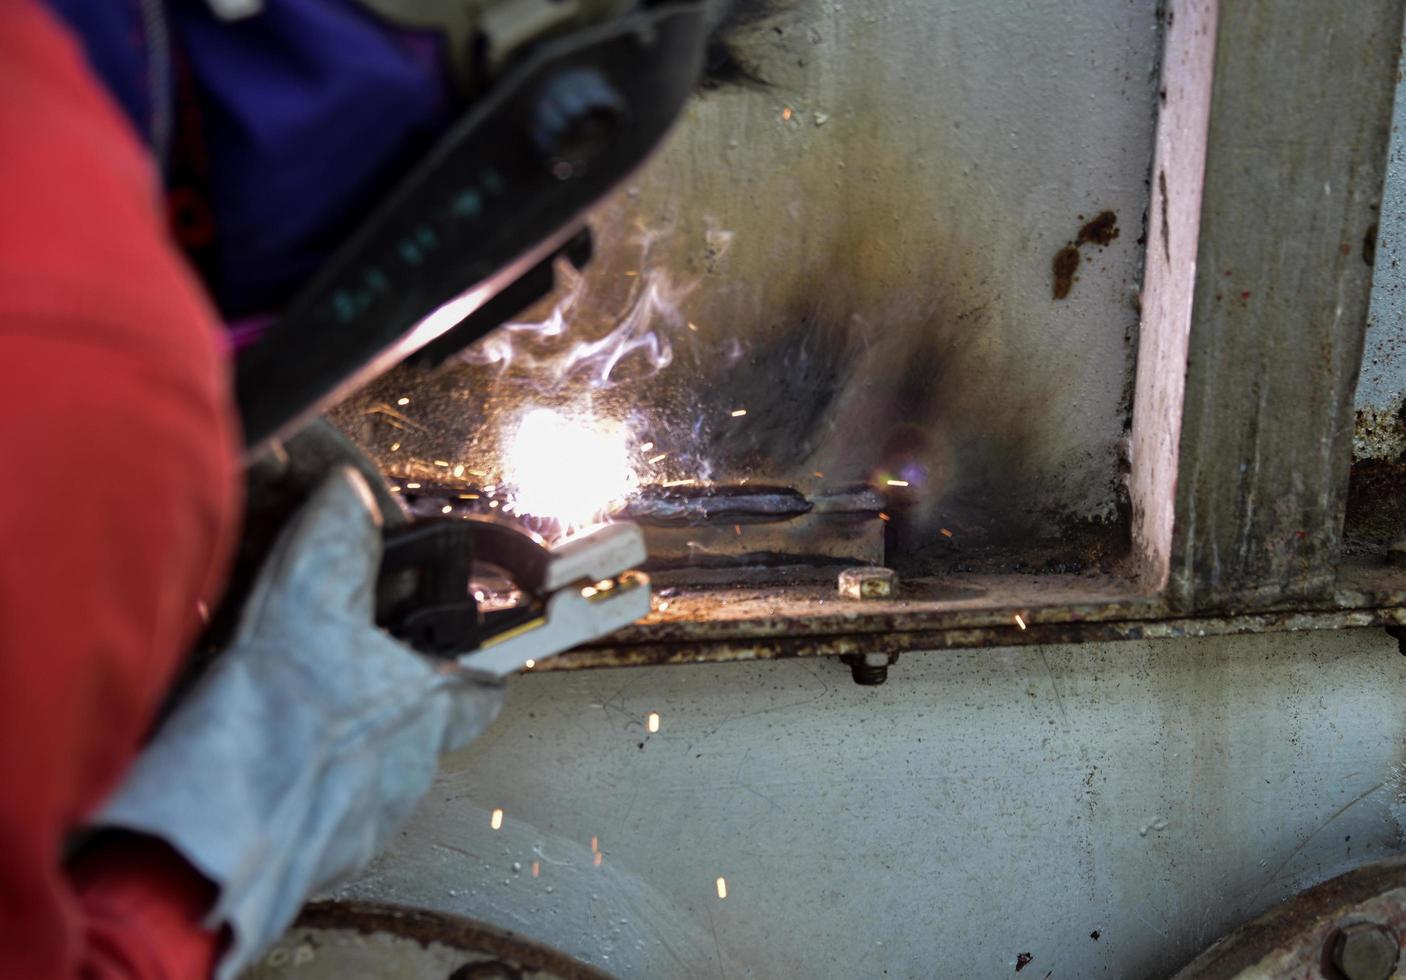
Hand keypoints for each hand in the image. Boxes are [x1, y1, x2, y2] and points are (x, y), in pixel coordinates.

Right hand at [94, 467, 503, 978]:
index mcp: (427, 708)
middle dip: (385, 696)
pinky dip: (295, 785)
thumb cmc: (272, 732)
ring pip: (368, 772)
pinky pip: (317, 814)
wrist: (207, 846)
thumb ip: (335, 544)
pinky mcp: (312, 860)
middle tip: (336, 670)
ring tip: (282, 713)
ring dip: (337, 742)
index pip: (485, 684)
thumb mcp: (303, 604)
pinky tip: (253, 760)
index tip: (459, 643)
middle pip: (421, 727)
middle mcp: (409, 772)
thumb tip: (350, 493)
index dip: (473, 659)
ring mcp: (364, 823)